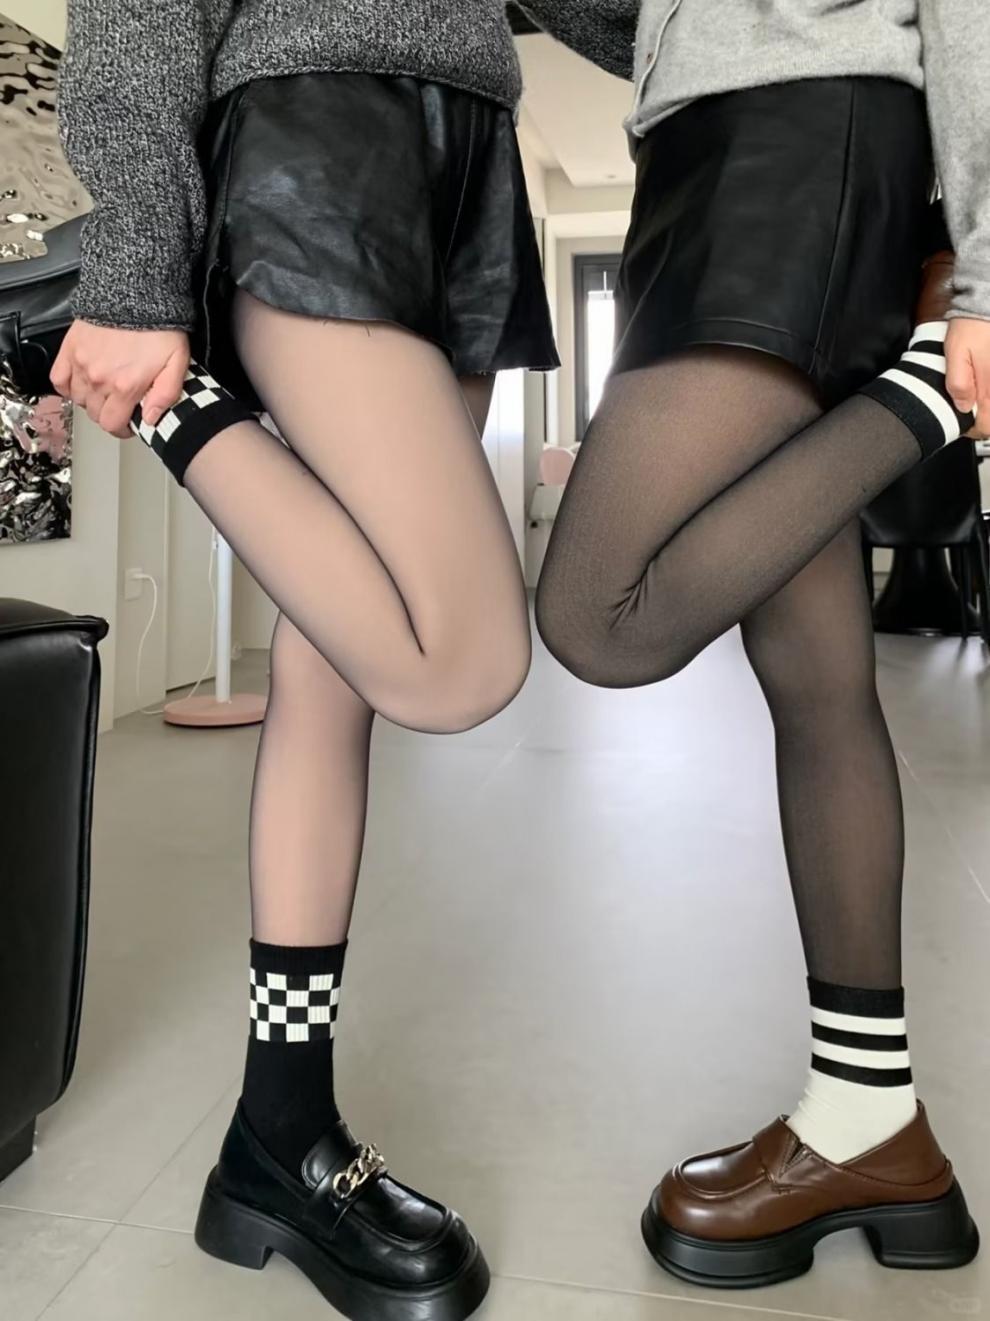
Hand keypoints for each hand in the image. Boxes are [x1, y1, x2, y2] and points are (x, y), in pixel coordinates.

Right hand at [51, 322, 189, 439]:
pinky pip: (59, 379)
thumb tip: (151, 420)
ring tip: (105, 390)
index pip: (113, 425)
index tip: (128, 423)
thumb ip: (166, 395)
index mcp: (126, 386)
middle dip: (109, 414)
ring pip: (79, 399)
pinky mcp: (70, 349)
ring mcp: (82, 365)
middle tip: (120, 404)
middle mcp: (100, 379)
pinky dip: (68, 386)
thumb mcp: (177, 364)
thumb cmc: (159, 327)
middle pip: (95, 414)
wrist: (136, 292)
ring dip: (91, 400)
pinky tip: (82, 383)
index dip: (122, 429)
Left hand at [945, 318, 989, 439]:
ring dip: (988, 408)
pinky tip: (984, 385)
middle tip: (969, 413)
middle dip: (983, 421)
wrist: (988, 304)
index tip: (963, 425)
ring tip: (974, 399)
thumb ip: (959, 383)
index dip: (973, 431)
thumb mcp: (956, 354)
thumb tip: (963, 407)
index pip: (986, 426)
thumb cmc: (972, 326)